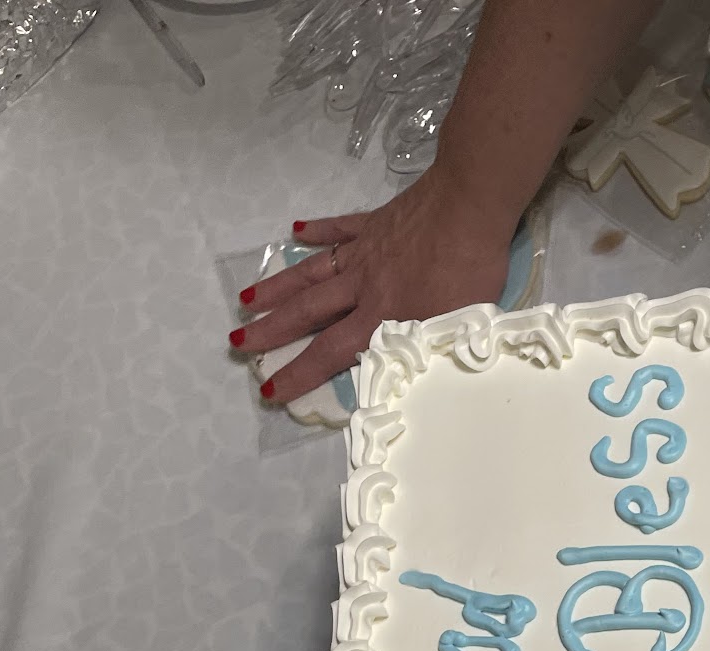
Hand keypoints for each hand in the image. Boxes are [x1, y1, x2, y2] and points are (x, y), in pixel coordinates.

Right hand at [230, 170, 512, 405]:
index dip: (299, 373)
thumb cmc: (471, 269)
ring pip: (312, 272)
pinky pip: (339, 229)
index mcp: (382, 316)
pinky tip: (294, 231)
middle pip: (308, 312)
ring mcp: (365, 250)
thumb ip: (423, 348)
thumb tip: (406, 374)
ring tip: (247, 300)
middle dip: (271, 332)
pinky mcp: (375, 222)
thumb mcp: (453, 325)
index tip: (270, 389)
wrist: (470, 202)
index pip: (331, 353)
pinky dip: (316, 231)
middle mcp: (363, 285)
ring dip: (278, 287)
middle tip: (238, 344)